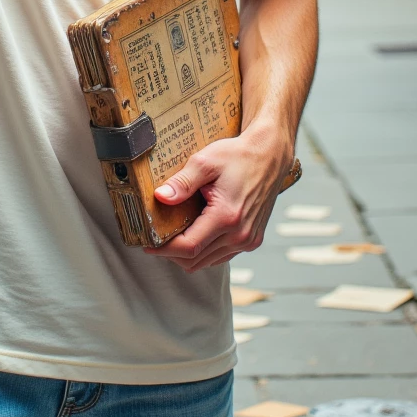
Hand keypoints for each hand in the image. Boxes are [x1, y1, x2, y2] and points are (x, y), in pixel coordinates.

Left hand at [146, 124, 293, 271]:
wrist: (269, 155)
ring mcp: (248, 240)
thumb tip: (160, 197)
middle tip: (156, 240)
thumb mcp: (205, 162)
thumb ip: (182, 182)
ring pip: (209, 262)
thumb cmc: (238, 156)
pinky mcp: (252, 239)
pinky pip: (222, 256)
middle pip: (196, 260)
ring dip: (188, 255)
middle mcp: (240, 234)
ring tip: (172, 238)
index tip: (148, 244)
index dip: (164, 249)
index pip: (189, 247)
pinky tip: (195, 235)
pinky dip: (205, 252)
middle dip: (172, 254)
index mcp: (227, 217)